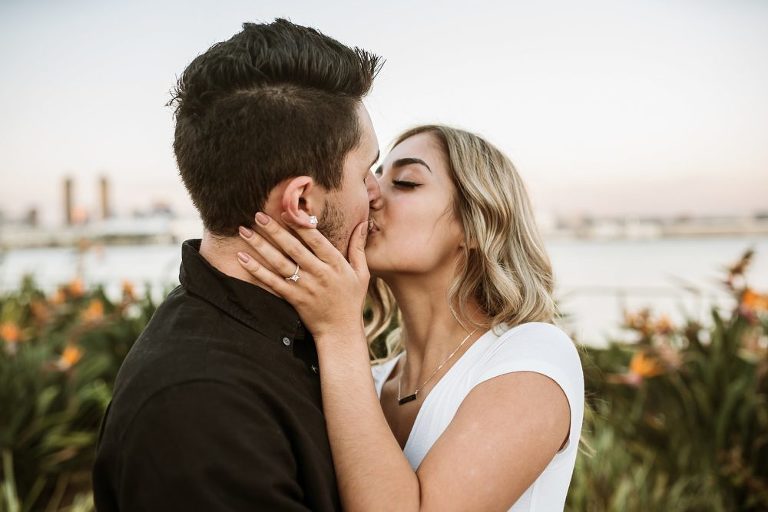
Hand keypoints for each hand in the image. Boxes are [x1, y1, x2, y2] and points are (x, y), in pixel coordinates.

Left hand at [236, 212, 369, 342]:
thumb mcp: (361, 272)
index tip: (287, 210)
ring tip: (244, 231)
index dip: (300, 225)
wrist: (340, 331)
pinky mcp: (293, 298)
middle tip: (258, 214)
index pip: (316, 240)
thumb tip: (362, 223)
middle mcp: (319, 273)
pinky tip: (242, 258)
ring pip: (279, 262)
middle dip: (275, 230)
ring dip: (260, 246)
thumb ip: (358, 247)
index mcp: (335, 263)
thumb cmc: (351, 299)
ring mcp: (304, 286)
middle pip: (293, 248)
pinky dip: (256, 270)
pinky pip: (271, 282)